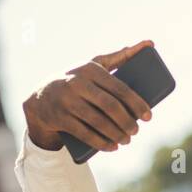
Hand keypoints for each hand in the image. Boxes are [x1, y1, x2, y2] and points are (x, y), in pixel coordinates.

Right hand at [23, 41, 154, 153]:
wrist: (42, 97)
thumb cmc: (78, 80)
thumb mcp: (94, 66)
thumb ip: (120, 57)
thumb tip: (149, 44)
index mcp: (90, 69)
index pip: (119, 88)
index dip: (137, 104)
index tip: (149, 116)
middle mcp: (76, 83)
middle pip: (110, 106)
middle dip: (127, 122)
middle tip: (136, 130)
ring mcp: (66, 101)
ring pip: (98, 122)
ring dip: (116, 134)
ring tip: (127, 140)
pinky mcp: (60, 118)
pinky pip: (85, 134)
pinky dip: (101, 143)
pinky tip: (113, 147)